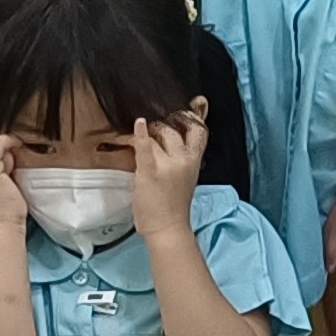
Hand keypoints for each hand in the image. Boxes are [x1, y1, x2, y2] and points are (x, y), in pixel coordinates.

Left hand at [127, 109, 206, 235]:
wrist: (168, 227)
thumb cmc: (173, 205)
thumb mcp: (186, 177)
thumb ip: (182, 159)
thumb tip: (170, 141)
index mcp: (194, 161)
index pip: (199, 131)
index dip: (192, 116)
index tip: (186, 108)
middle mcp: (184, 159)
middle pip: (173, 130)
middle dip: (160, 125)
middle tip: (150, 128)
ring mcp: (168, 165)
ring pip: (157, 136)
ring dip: (147, 132)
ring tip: (136, 133)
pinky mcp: (150, 171)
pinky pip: (145, 147)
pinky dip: (140, 134)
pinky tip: (137, 123)